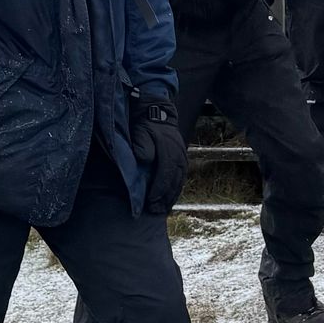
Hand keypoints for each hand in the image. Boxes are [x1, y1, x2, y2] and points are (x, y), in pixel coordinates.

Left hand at [131, 98, 187, 213]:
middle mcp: (179, 155)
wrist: (157, 111)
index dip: (158, 189)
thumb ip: (142, 144)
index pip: (165, 174)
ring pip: (179, 181)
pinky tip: (170, 199)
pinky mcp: (182, 159)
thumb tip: (144, 158)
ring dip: (171, 197)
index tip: (150, 201)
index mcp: (169, 149)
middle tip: (155, 211)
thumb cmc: (145, 123)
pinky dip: (176, 190)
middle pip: (174, 181)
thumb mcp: (141, 130)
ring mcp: (182, 157)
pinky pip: (181, 178)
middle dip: (165, 198)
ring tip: (162, 209)